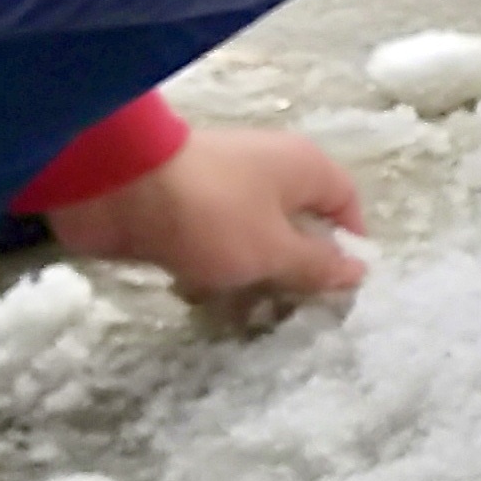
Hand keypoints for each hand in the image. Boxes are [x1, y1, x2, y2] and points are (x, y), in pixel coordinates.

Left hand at [47, 127, 364, 301]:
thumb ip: (316, 265)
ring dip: (247, 273)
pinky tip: (194, 295)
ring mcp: (225, 184)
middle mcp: (271, 169)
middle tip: (285, 311)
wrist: (122, 186)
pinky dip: (210, 266)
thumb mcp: (273, 249)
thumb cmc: (214, 215)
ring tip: (236, 313)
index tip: (337, 290)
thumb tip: (358, 271)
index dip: (348, 245)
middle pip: (298, 222)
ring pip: (253, 236)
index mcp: (304, 167)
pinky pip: (213, 239)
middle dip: (292, 268)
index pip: (346, 203)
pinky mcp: (186, 203)